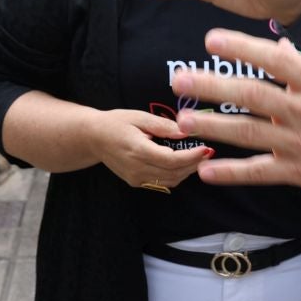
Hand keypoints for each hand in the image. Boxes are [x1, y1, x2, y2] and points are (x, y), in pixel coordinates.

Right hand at [87, 109, 213, 189]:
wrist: (93, 138)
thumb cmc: (116, 123)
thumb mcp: (139, 117)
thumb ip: (163, 126)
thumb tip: (185, 133)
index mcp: (137, 150)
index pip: (171, 159)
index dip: (191, 157)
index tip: (206, 149)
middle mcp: (136, 168)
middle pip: (174, 173)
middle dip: (193, 164)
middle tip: (207, 152)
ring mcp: (135, 178)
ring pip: (170, 181)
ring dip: (187, 171)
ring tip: (198, 157)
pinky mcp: (136, 182)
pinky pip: (162, 182)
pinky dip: (176, 175)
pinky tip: (182, 163)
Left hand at [167, 32, 300, 204]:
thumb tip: (278, 46)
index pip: (272, 59)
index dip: (240, 48)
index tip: (210, 40)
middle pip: (249, 95)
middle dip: (210, 87)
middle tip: (179, 80)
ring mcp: (298, 143)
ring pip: (247, 133)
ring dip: (211, 127)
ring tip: (182, 120)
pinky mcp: (298, 171)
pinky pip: (259, 172)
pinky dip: (232, 173)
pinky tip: (206, 172)